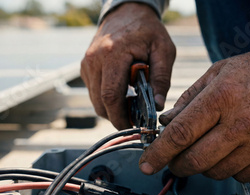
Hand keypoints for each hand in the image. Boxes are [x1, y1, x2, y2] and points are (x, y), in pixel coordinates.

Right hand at [81, 3, 175, 129]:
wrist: (126, 12)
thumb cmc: (148, 31)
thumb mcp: (164, 50)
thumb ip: (162, 78)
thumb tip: (157, 106)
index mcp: (113, 54)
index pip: (111, 95)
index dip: (120, 116)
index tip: (133, 127)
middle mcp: (94, 59)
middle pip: (100, 102)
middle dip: (117, 117)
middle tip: (135, 121)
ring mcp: (87, 64)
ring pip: (95, 100)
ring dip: (112, 109)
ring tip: (132, 105)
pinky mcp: (85, 67)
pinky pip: (94, 92)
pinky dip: (107, 100)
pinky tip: (123, 94)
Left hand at [138, 42, 249, 181]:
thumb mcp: (222, 70)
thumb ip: (190, 98)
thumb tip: (167, 122)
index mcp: (223, 96)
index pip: (180, 133)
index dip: (158, 153)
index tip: (147, 163)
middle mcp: (242, 123)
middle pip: (195, 160)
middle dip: (177, 165)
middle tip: (174, 160)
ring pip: (217, 172)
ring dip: (204, 166)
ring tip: (208, 149)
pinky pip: (241, 176)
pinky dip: (230, 169)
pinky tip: (233, 151)